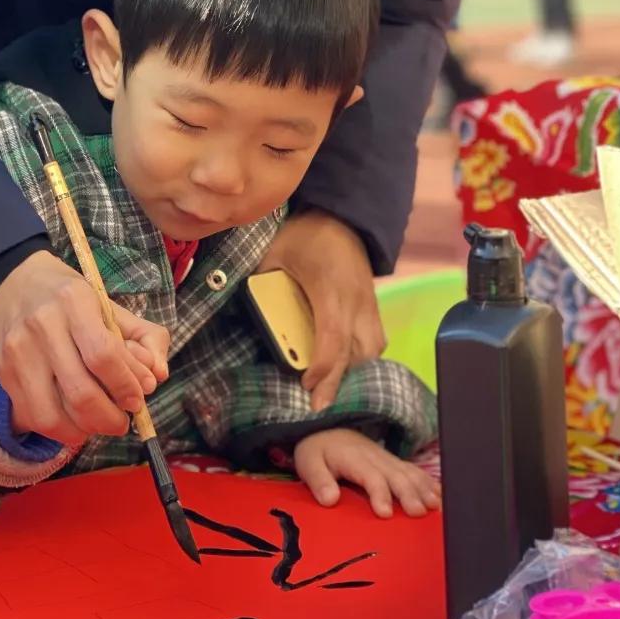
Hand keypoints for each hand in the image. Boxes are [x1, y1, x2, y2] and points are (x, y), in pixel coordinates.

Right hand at [0, 250, 169, 447]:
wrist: (17, 283)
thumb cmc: (72, 299)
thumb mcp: (112, 306)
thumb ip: (145, 338)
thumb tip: (158, 377)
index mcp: (74, 300)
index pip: (104, 354)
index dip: (125, 385)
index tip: (138, 399)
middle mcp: (42, 325)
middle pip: (80, 392)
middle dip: (109, 418)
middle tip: (123, 421)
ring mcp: (19, 351)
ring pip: (53, 414)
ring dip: (85, 430)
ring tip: (100, 423)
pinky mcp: (4, 372)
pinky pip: (34, 417)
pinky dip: (60, 429)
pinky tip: (74, 421)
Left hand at [257, 209, 384, 411]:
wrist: (344, 215)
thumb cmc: (307, 234)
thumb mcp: (276, 251)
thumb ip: (262, 281)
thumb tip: (243, 307)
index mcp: (331, 290)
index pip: (332, 338)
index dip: (322, 367)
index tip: (306, 385)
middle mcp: (356, 302)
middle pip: (358, 352)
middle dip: (339, 380)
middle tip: (318, 403)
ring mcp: (369, 303)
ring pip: (372, 348)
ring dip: (353, 368)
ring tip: (330, 383)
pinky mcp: (373, 304)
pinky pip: (376, 338)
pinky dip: (362, 355)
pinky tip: (344, 362)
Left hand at [295, 428, 440, 518]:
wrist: (326, 428)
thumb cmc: (317, 451)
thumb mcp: (308, 463)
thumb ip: (318, 480)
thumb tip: (330, 499)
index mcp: (353, 458)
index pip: (370, 476)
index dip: (379, 493)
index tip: (385, 513)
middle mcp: (374, 457)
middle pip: (395, 475)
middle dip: (408, 494)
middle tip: (418, 513)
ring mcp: (386, 458)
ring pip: (408, 472)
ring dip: (422, 488)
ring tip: (435, 506)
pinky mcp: (393, 462)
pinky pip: (413, 470)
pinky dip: (427, 482)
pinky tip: (440, 497)